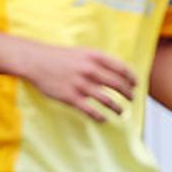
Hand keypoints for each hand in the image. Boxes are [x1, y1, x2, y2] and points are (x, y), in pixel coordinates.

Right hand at [16, 42, 136, 122]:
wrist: (36, 61)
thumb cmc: (59, 57)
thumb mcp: (82, 52)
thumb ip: (99, 60)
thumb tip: (117, 71)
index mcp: (94, 57)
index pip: (121, 68)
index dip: (131, 78)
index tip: (135, 85)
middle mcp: (90, 70)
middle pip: (118, 85)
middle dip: (128, 94)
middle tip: (131, 99)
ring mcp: (81, 85)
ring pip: (108, 100)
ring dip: (118, 108)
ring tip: (121, 112)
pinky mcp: (71, 98)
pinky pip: (91, 111)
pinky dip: (100, 117)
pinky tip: (103, 119)